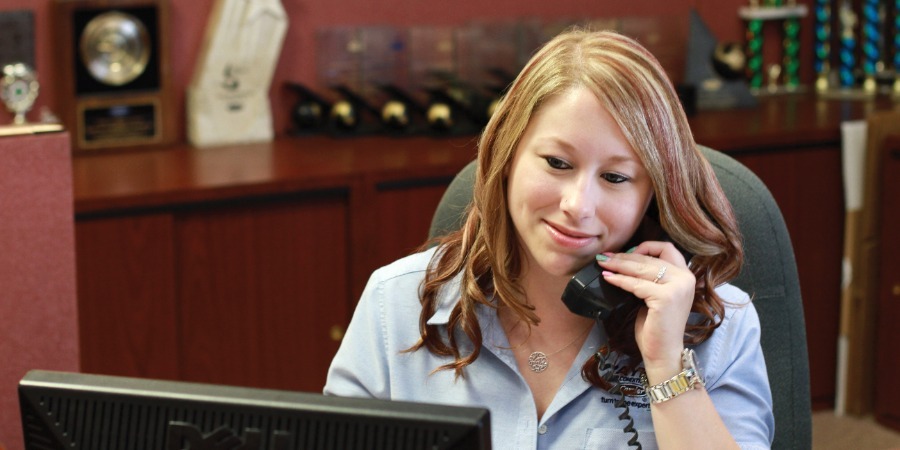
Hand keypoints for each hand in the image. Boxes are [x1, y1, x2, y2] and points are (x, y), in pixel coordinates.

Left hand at [596, 241, 695, 381]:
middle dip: (624, 256)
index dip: (646, 246)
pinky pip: (636, 284)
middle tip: (605, 256)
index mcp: (686, 276)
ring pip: (642, 268)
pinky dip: (620, 280)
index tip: (627, 253)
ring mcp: (678, 287)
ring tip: (602, 263)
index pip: (667, 248)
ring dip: (618, 264)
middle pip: (649, 258)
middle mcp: (685, 278)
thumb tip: (625, 261)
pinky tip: (607, 278)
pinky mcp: (666, 297)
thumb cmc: (656, 327)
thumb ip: (650, 278)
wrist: (663, 353)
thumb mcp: (655, 296)